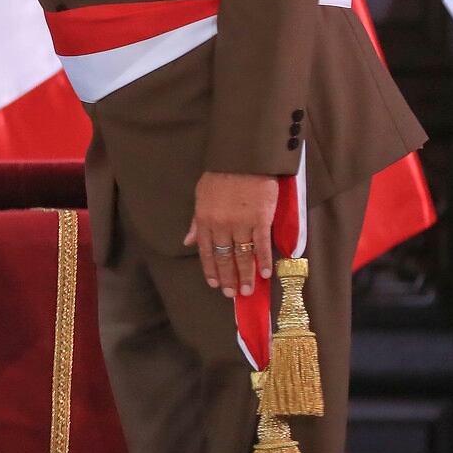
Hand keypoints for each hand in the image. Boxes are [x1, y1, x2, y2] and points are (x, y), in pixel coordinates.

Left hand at [182, 172, 278, 297]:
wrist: (243, 157)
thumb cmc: (220, 174)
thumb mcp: (201, 195)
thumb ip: (196, 221)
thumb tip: (188, 242)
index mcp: (205, 219)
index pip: (207, 251)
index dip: (210, 269)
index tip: (215, 284)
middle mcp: (221, 225)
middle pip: (225, 258)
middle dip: (228, 277)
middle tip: (232, 294)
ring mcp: (242, 223)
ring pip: (243, 256)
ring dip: (245, 276)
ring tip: (247, 291)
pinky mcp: (261, 220)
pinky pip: (262, 245)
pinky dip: (264, 261)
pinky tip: (264, 274)